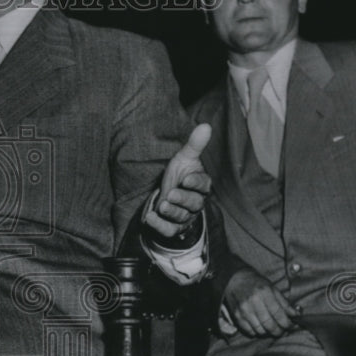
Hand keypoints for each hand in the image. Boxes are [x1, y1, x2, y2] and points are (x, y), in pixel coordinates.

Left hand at [143, 123, 212, 237]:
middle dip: (182, 199)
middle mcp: (195, 203)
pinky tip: (150, 218)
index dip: (195, 183)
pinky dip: (160, 226)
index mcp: (201, 185)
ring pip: (182, 217)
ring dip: (171, 212)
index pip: (203, 185)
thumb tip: (206, 125)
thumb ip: (194, 144)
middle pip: (194, 204)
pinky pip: (169, 230)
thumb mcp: (184, 158)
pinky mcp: (173, 227)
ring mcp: (185, 216)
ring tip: (161, 205)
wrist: (167, 195)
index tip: (186, 179)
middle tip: (170, 194)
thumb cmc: (179, 175)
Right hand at [223, 268, 298, 336]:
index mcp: (265, 292)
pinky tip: (260, 327)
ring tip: (271, 328)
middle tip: (282, 331)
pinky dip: (257, 332)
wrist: (235, 279)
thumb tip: (296, 315)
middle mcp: (253, 301)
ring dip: (268, 332)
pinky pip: (249, 331)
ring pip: (260, 330)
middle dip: (279, 331)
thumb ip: (285, 303)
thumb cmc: (257, 284)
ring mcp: (243, 310)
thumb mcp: (273, 289)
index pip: (279, 314)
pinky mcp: (236, 315)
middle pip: (270, 325)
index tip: (290, 325)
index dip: (287, 323)